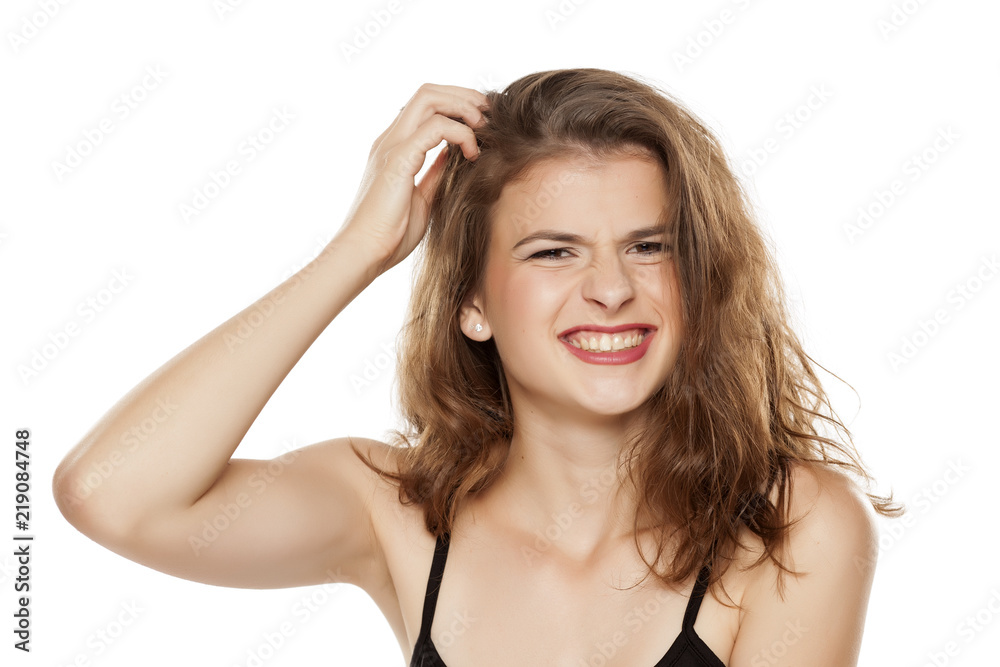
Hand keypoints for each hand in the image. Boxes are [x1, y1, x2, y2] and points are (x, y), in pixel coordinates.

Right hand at [337, 83, 488, 275]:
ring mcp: (392, 146)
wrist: (364, 253)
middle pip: (428, 92)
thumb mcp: (422, 198)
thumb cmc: (390, 235)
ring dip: (464, 107)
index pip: (426, 106)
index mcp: (395, 147)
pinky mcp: (398, 159)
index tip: (483, 123)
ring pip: (429, 99)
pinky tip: (472, 153)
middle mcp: (390, 140)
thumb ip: (435, 173)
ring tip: (483, 128)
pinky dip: (460, 133)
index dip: (457, 105)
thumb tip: (455, 156)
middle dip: (464, 96)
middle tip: (489, 117)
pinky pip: (435, 128)